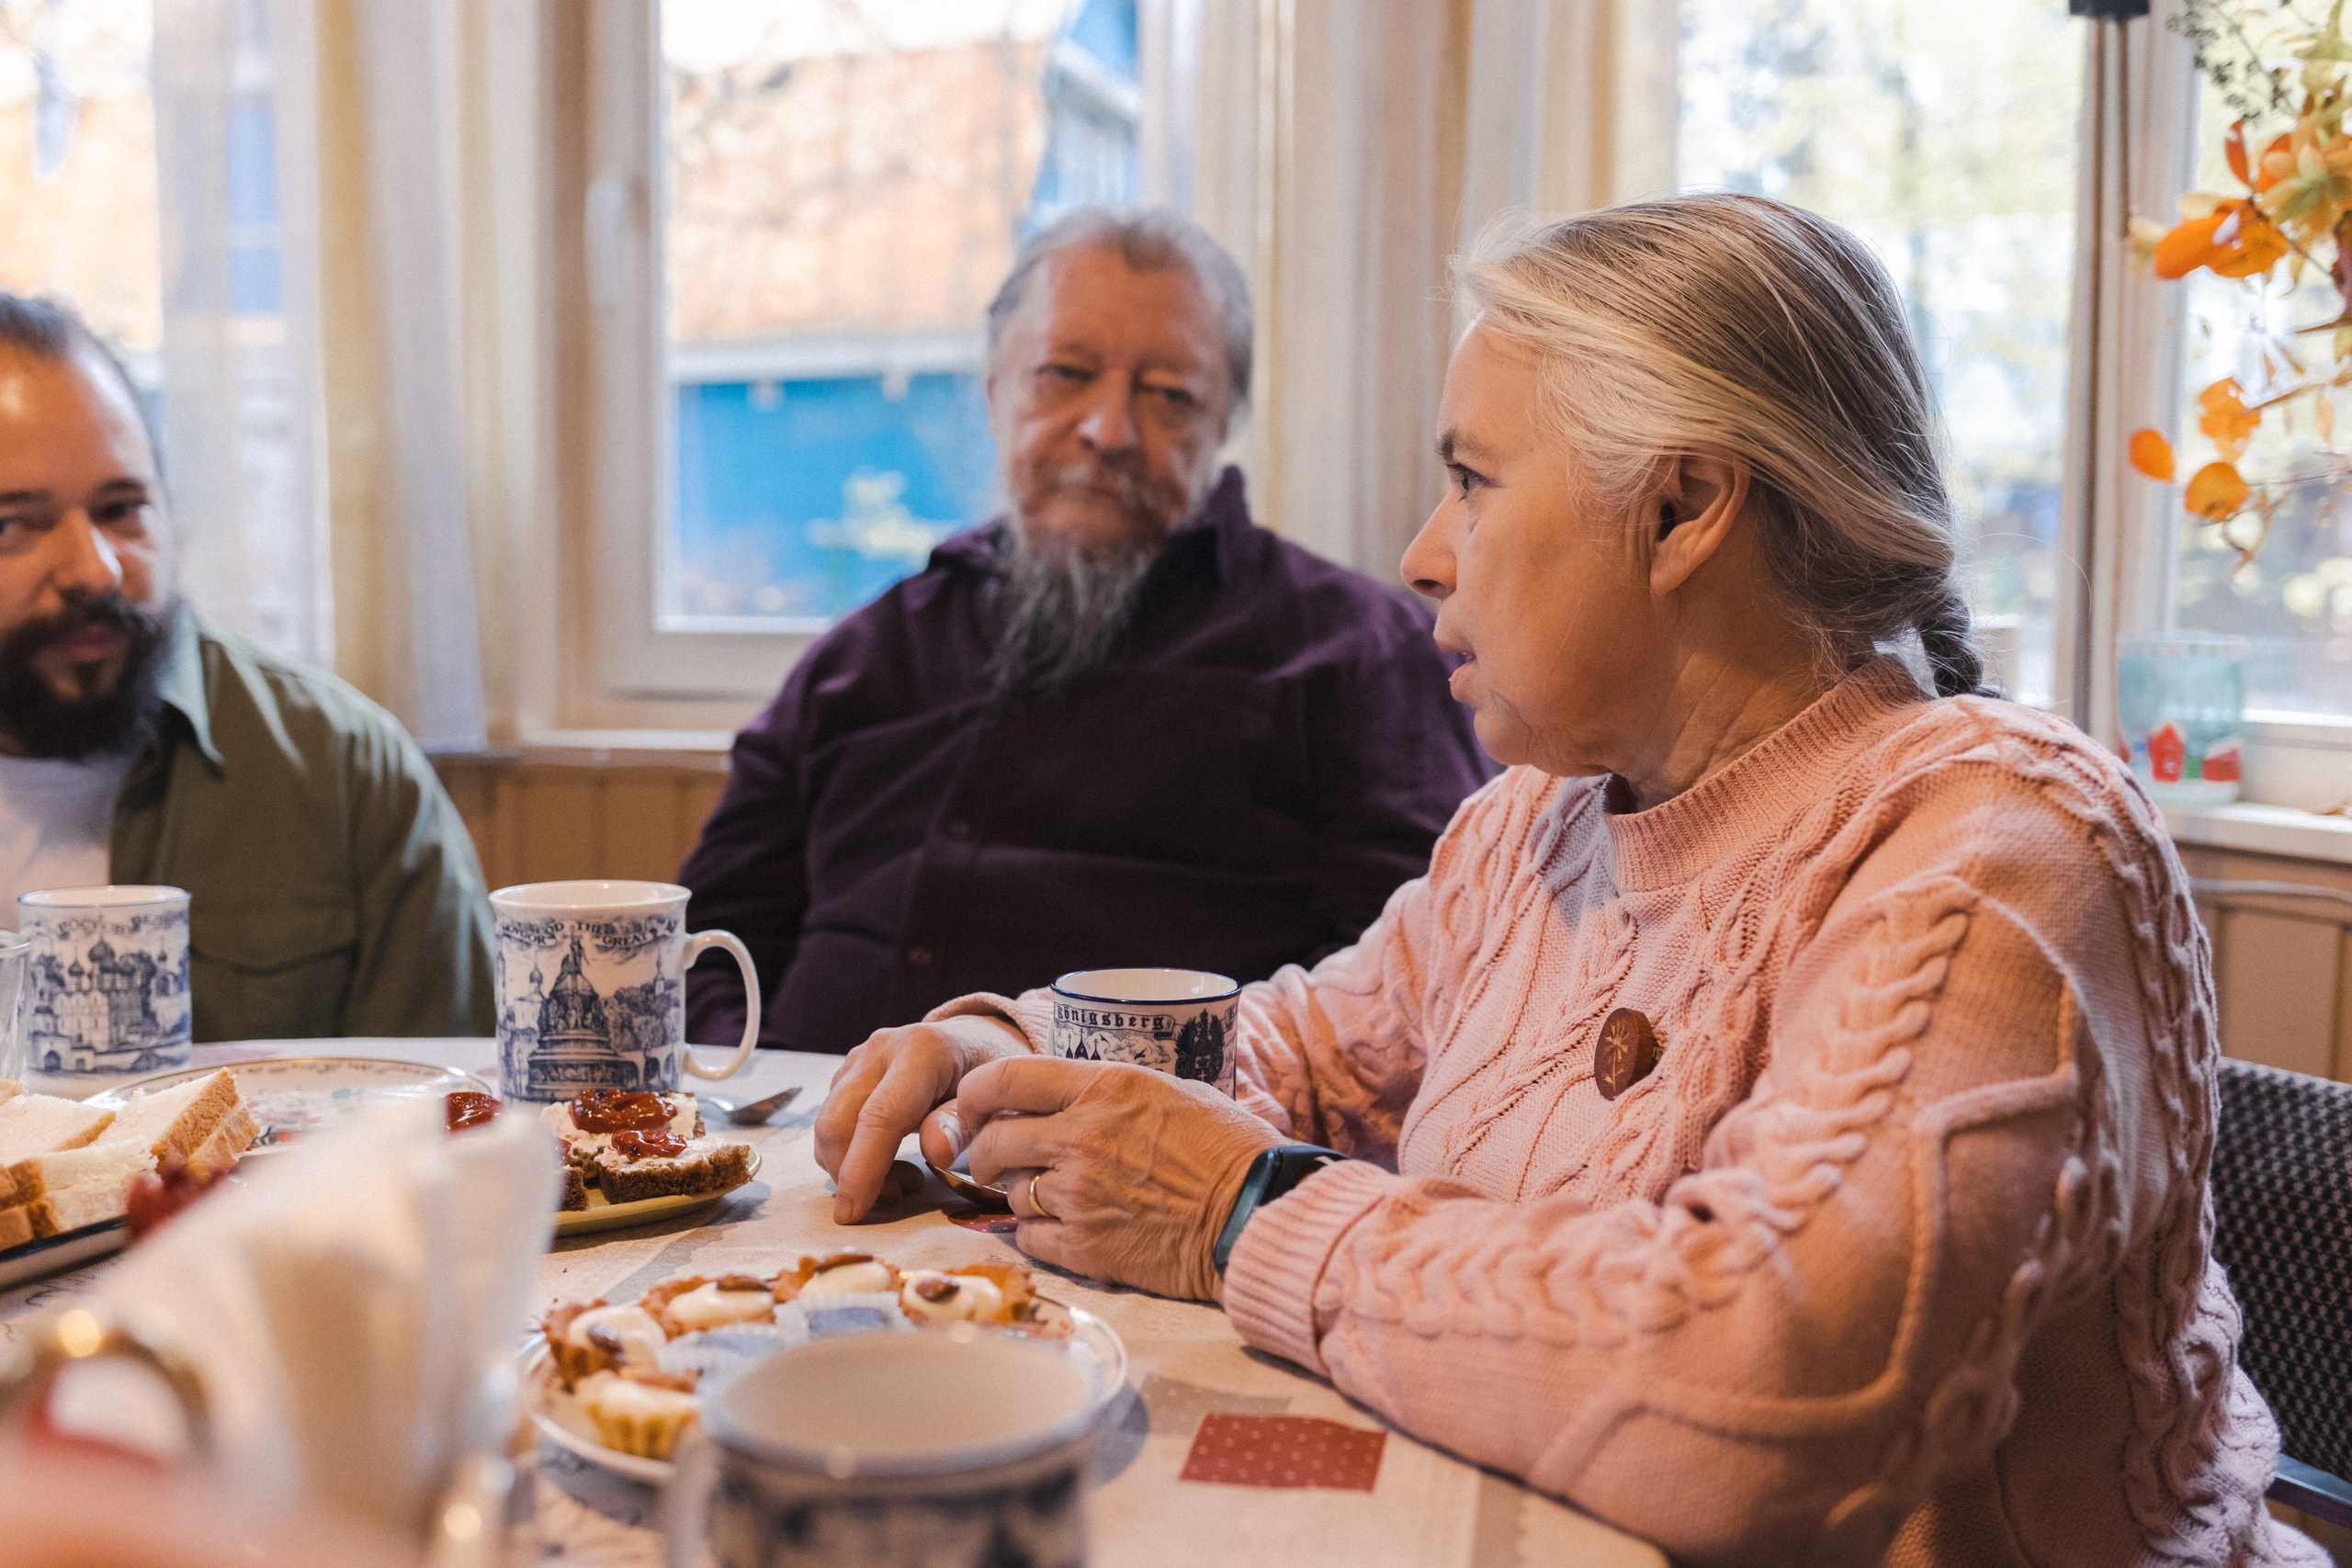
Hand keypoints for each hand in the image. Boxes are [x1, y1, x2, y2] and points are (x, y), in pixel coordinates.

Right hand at [815, 1014, 1030, 1222]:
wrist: (977, 1043)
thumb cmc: (989, 1081)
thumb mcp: (993, 1103)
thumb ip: (962, 1126)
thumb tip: (934, 1153)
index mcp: (921, 1051)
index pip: (880, 1116)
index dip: (863, 1168)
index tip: (853, 1212)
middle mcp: (881, 1049)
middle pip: (838, 1120)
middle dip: (850, 1173)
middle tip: (895, 1196)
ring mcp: (860, 1058)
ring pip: (828, 1123)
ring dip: (851, 1166)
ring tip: (903, 1179)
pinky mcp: (848, 1072)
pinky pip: (833, 1120)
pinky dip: (851, 1153)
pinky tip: (889, 1161)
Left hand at [956, 1058, 1287, 1301]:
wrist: (1256, 1214)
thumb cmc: (1230, 1148)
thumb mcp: (1173, 1091)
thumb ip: (1112, 1091)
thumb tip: (1073, 1094)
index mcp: (1103, 1088)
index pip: (1005, 1078)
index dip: (975, 1092)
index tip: (973, 1105)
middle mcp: (1081, 1137)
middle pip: (994, 1140)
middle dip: (984, 1152)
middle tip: (990, 1161)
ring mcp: (1079, 1195)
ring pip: (1012, 1193)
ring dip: (1022, 1194)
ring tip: (1053, 1196)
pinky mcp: (1086, 1248)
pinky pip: (1029, 1238)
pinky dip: (1037, 1234)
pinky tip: (1062, 1230)